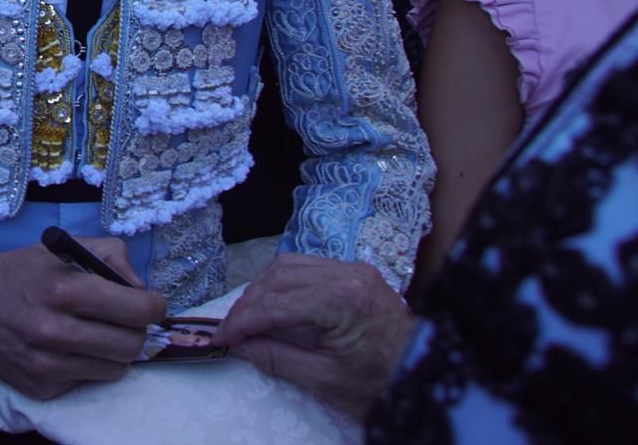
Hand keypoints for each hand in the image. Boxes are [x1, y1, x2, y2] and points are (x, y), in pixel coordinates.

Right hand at [0, 238, 165, 399]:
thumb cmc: (18, 272)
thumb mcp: (61, 248)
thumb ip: (109, 257)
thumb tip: (141, 289)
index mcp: (64, 290)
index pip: (137, 310)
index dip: (153, 305)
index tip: (149, 303)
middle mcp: (55, 331)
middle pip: (132, 345)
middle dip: (136, 330)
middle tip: (124, 320)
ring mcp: (47, 365)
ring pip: (116, 369)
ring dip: (113, 351)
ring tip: (93, 333)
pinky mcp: (41, 388)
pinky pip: (88, 381)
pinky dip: (87, 365)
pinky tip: (68, 348)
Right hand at [212, 253, 415, 418]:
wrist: (429, 376)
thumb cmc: (382, 382)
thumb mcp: (326, 380)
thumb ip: (278, 358)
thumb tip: (240, 346)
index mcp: (342, 300)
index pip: (276, 304)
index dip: (242, 322)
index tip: (219, 339)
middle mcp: (347, 273)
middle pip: (278, 276)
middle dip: (248, 303)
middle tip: (229, 330)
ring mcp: (353, 268)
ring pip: (288, 265)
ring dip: (262, 289)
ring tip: (247, 317)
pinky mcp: (356, 271)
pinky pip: (307, 267)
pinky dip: (282, 283)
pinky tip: (273, 303)